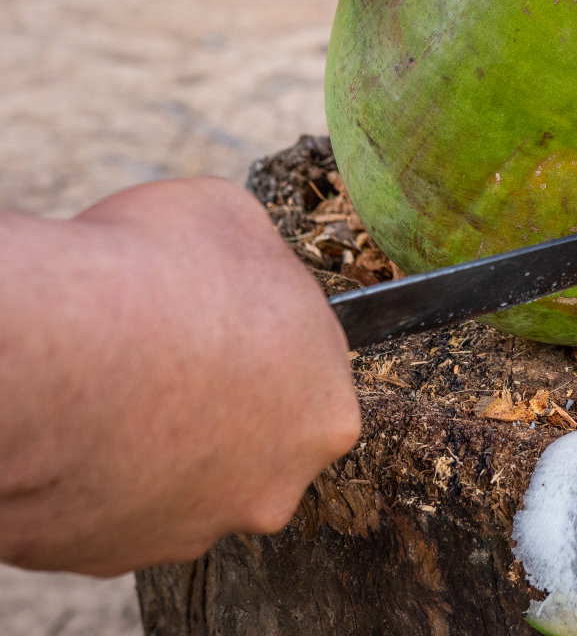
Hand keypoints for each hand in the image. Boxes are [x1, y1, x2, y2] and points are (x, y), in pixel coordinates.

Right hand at [0, 178, 360, 574]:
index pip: (305, 373)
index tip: (215, 320)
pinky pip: (119, 508)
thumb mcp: (229, 220)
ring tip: (112, 389)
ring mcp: (199, 525)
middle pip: (255, 437)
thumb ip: (257, 259)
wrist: (52, 352)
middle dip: (218, 401)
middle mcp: (278, 483)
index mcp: (326, 407)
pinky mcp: (120, 554)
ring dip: (161, 441)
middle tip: (164, 357)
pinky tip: (79, 430)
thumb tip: (242, 264)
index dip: (258, 340)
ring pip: (187, 479)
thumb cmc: (152, 275)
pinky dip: (102, 475)